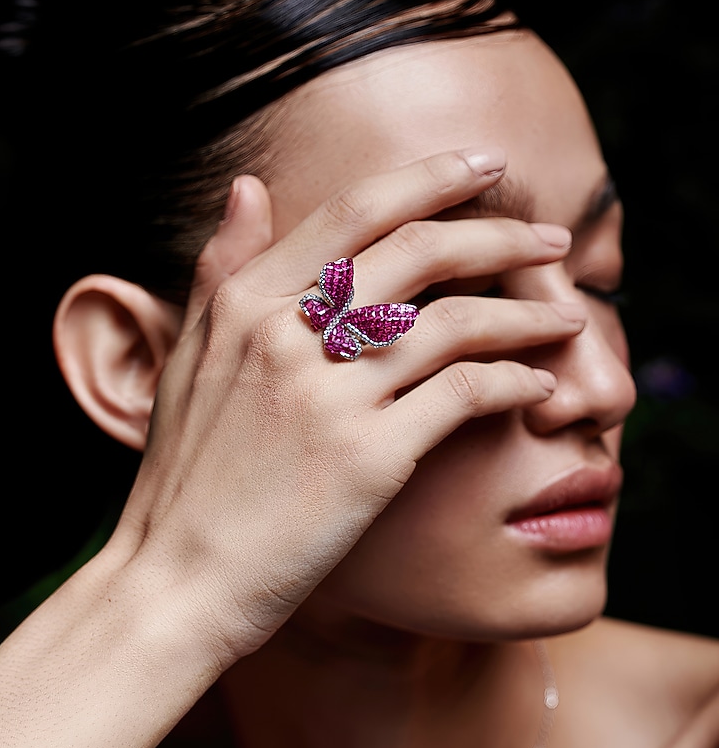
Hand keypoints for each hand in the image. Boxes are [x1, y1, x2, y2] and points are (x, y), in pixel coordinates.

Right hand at [111, 150, 584, 666]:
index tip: (487, 166)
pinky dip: (514, 383)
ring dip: (528, 313)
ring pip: (458, 322)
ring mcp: (331, 396)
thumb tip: (248, 187)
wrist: (178, 582)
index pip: (357, 211)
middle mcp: (289, 335)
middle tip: (553, 239)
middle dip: (502, 234)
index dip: (433, 178)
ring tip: (570, 317)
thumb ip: (221, 271)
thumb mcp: (189, 362)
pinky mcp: (369, 459)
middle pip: (421, 252)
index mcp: (247, 303)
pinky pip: (465, 396)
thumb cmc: (186, 480)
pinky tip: (538, 388)